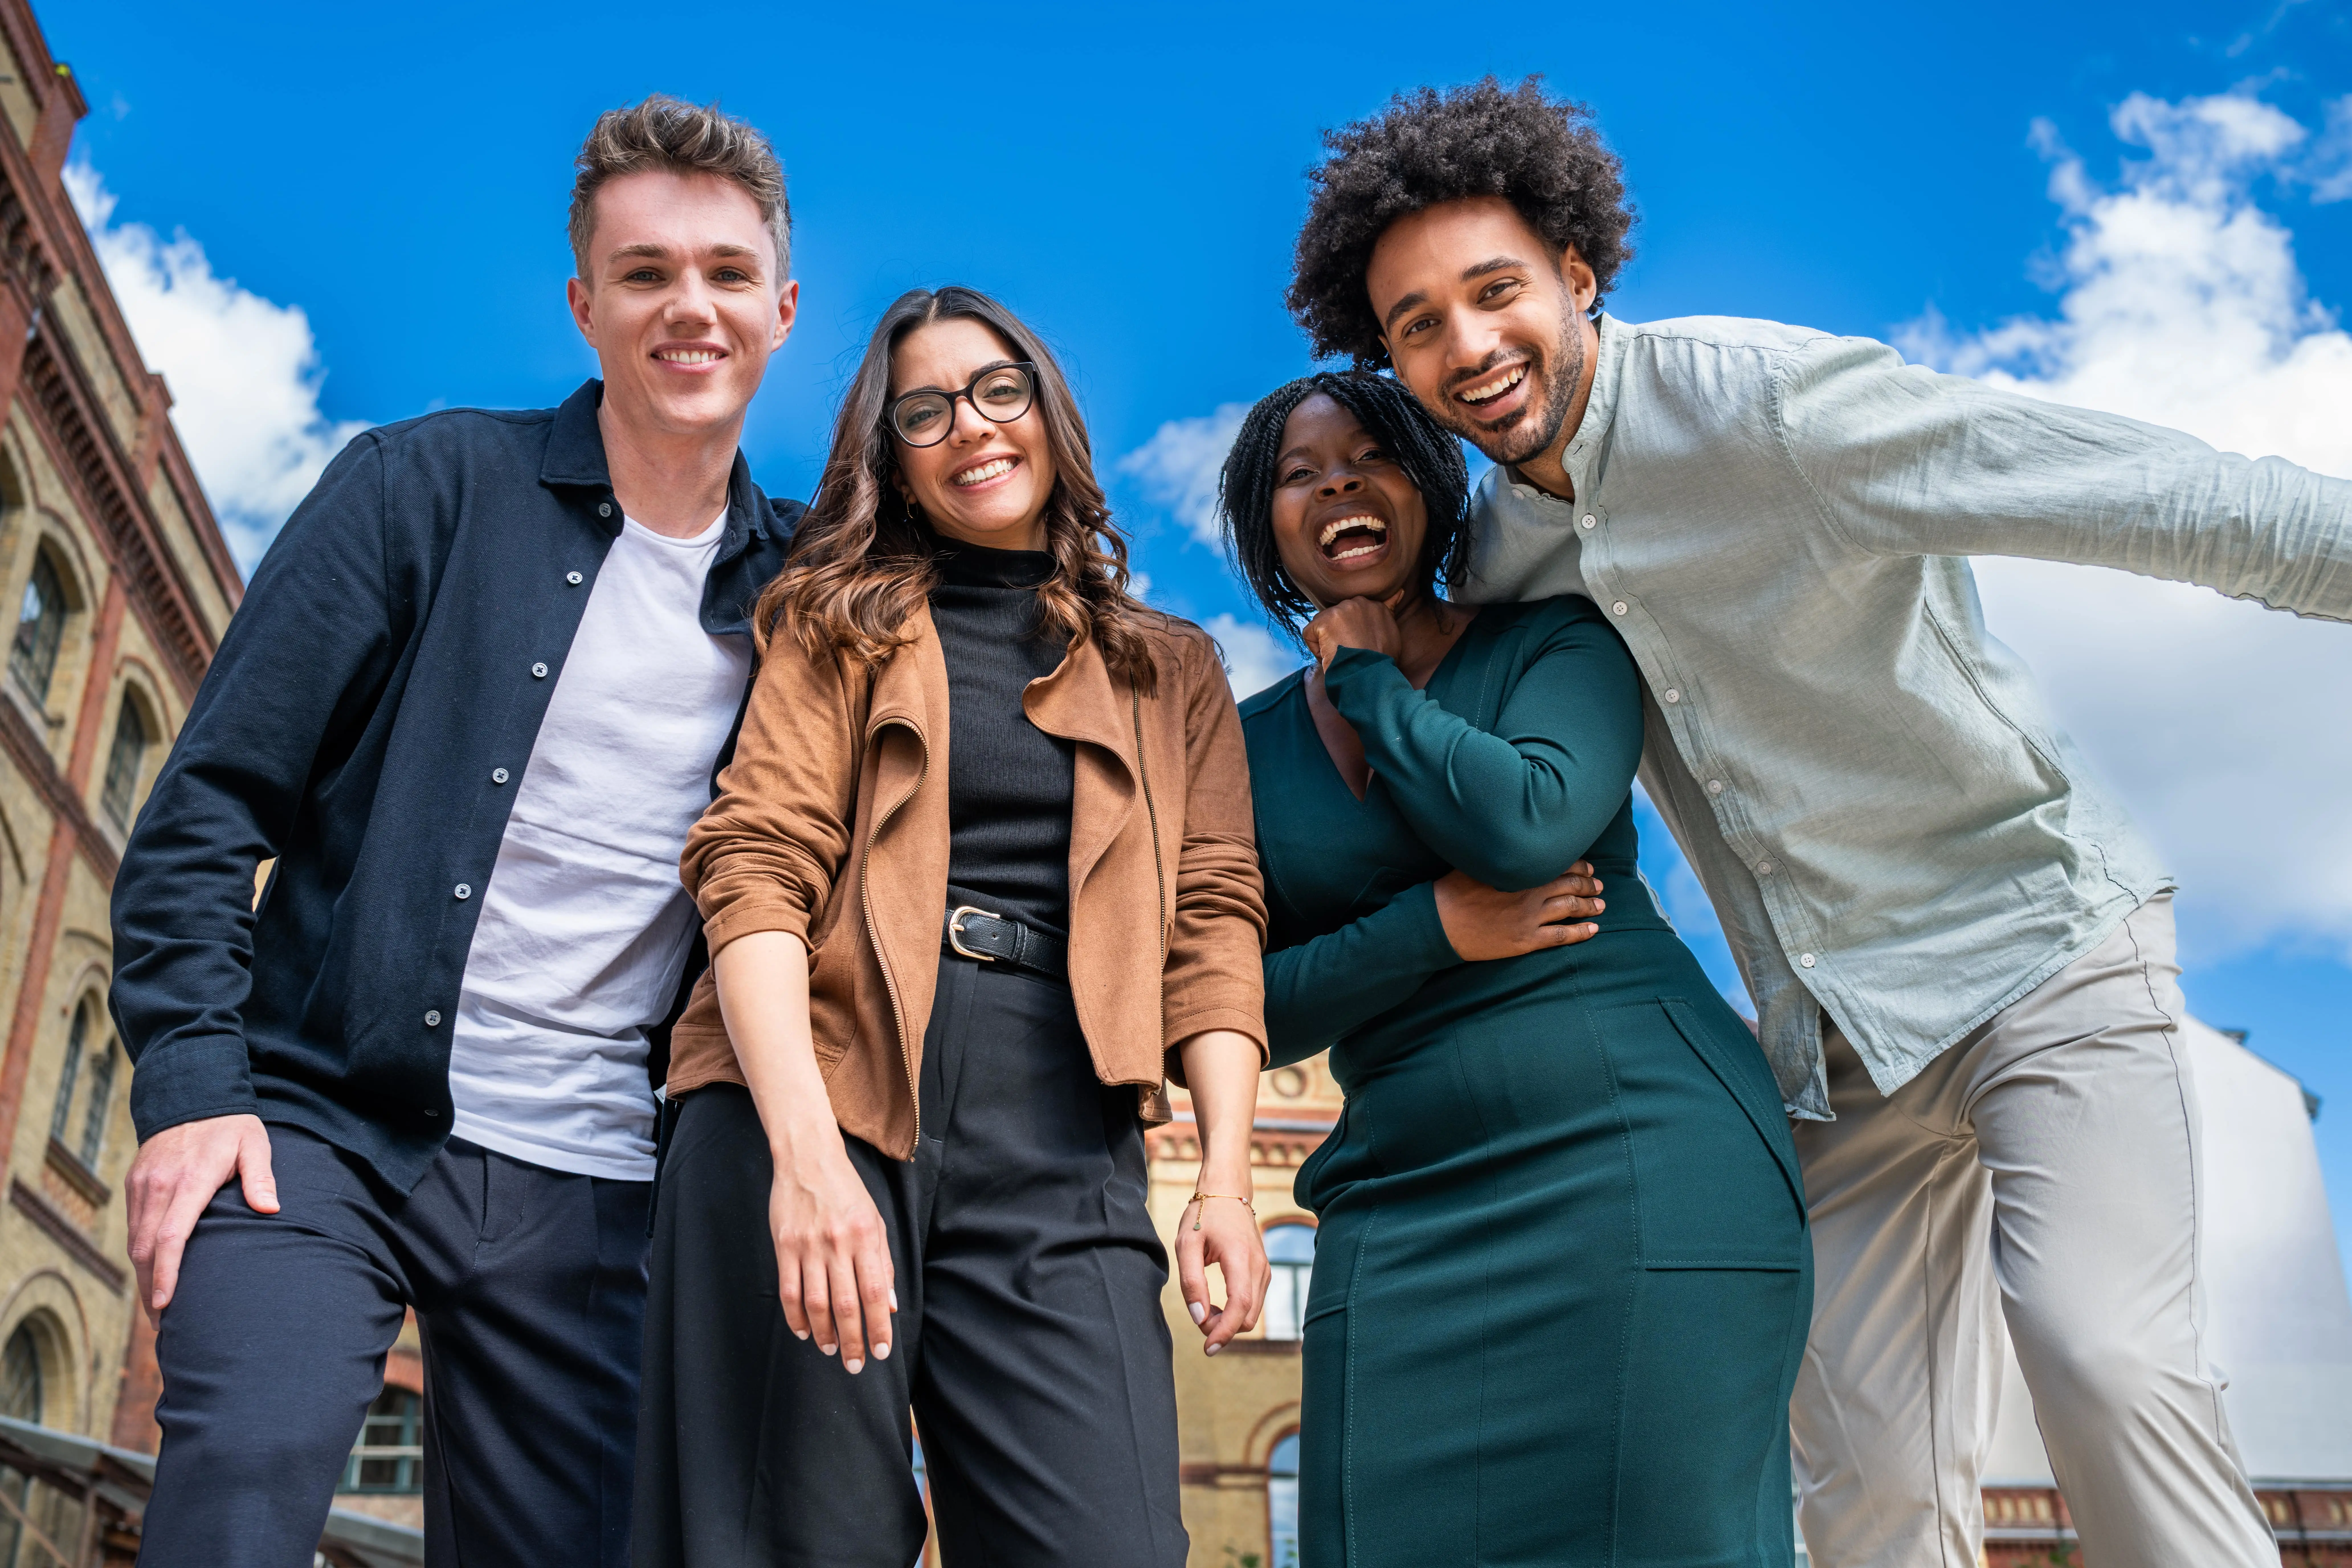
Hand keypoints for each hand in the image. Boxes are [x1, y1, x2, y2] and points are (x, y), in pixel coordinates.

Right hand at [126, 1114, 276, 1326]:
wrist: (191, 1094)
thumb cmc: (230, 1125)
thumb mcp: (254, 1143)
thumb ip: (261, 1176)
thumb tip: (271, 1209)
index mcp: (190, 1181)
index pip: (172, 1236)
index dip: (167, 1275)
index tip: (166, 1305)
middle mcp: (159, 1186)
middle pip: (146, 1248)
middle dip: (151, 1289)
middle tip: (164, 1324)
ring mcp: (142, 1186)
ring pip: (135, 1242)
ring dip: (143, 1277)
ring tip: (158, 1309)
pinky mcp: (135, 1185)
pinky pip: (133, 1227)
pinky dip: (140, 1254)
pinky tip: (152, 1273)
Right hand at [767, 1128, 894, 1373]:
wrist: (808, 1158)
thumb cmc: (848, 1191)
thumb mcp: (876, 1221)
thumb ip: (883, 1264)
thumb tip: (890, 1306)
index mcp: (866, 1237)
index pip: (875, 1292)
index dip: (879, 1326)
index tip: (882, 1351)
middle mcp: (838, 1243)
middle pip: (846, 1305)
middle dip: (853, 1341)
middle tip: (856, 1365)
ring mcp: (808, 1245)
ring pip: (816, 1303)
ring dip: (824, 1334)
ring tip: (831, 1351)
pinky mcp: (784, 1246)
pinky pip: (789, 1291)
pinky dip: (795, 1317)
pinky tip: (804, 1332)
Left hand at [1178, 1188, 1266, 1354]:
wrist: (1227, 1191)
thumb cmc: (1203, 1216)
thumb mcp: (1186, 1244)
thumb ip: (1192, 1282)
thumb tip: (1199, 1318)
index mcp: (1240, 1257)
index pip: (1240, 1306)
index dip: (1225, 1332)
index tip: (1208, 1347)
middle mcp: (1259, 1266)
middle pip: (1248, 1317)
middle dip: (1223, 1328)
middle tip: (1198, 1317)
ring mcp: (1264, 1269)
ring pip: (1252, 1313)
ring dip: (1229, 1321)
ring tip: (1205, 1308)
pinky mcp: (1263, 1271)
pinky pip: (1253, 1303)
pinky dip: (1236, 1311)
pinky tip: (1218, 1303)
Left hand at [1302, 596, 1401, 671]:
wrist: (1371, 675)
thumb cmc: (1382, 661)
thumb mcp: (1392, 632)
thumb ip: (1389, 611)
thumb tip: (1399, 591)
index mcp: (1375, 605)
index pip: (1354, 613)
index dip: (1352, 632)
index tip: (1359, 644)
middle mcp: (1359, 602)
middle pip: (1336, 617)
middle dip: (1339, 634)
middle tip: (1351, 651)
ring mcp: (1341, 610)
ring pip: (1322, 625)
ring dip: (1327, 642)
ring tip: (1342, 655)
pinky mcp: (1325, 621)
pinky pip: (1309, 634)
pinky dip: (1316, 649)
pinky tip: (1330, 657)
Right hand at [1434, 863, 1605, 960]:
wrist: (1438, 924)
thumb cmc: (1452, 891)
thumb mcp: (1474, 863)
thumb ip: (1497, 855)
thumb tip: (1509, 843)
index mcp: (1519, 872)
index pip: (1559, 864)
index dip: (1578, 865)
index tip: (1587, 866)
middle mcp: (1530, 893)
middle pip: (1570, 886)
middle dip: (1588, 884)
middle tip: (1598, 884)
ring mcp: (1529, 918)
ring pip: (1570, 908)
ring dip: (1590, 905)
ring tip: (1601, 904)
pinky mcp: (1525, 940)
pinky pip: (1561, 936)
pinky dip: (1581, 932)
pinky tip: (1594, 930)